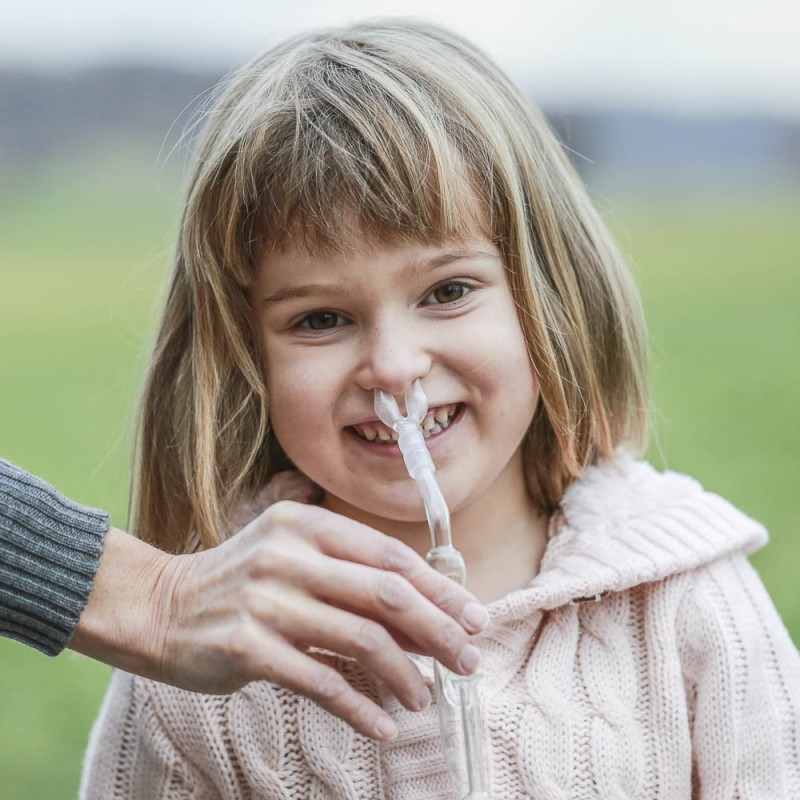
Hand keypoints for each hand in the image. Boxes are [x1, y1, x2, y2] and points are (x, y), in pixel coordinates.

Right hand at [69, 503, 487, 740]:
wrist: (160, 606)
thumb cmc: (241, 581)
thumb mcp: (292, 556)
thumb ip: (351, 576)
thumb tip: (425, 616)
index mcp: (308, 525)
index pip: (391, 555)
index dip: (440, 589)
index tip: (473, 618)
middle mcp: (290, 555)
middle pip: (387, 595)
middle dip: (439, 631)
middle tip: (467, 661)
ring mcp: (267, 600)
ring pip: (361, 640)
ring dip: (405, 674)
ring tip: (426, 696)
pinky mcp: (247, 647)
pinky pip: (321, 682)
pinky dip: (361, 706)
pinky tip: (384, 723)